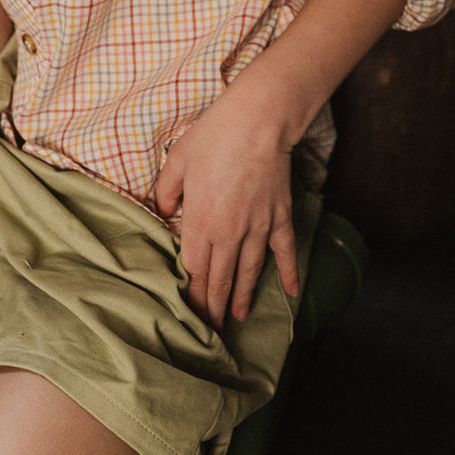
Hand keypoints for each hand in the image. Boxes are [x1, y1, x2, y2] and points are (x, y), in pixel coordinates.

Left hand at [154, 91, 300, 330]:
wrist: (257, 122)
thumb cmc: (213, 138)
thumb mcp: (175, 163)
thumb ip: (166, 193)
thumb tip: (163, 212)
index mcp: (200, 224)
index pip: (194, 272)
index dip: (191, 297)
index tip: (188, 316)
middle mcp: (230, 234)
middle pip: (219, 279)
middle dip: (213, 307)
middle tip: (210, 331)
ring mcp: (258, 228)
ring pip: (249, 272)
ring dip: (242, 296)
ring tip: (237, 317)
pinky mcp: (279, 217)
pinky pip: (284, 251)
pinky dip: (289, 272)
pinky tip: (291, 292)